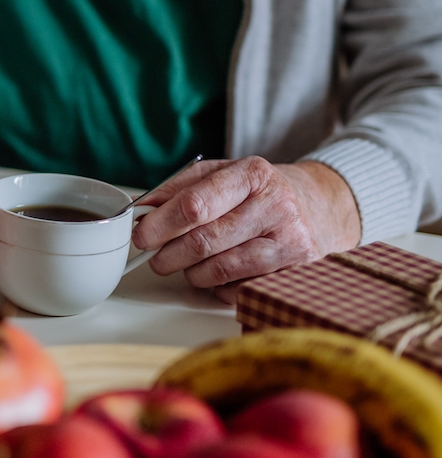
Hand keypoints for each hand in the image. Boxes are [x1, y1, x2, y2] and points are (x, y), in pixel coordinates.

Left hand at [132, 157, 360, 302]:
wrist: (321, 206)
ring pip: (219, 270)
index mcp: (252, 174)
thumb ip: (180, 188)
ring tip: (186, 264)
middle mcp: (276, 206)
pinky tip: (219, 273)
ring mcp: (290, 241)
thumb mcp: (223, 173)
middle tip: (156, 258)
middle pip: (203, 241)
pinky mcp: (295, 271)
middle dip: (168, 254)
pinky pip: (239, 288)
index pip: (196, 204)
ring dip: (191, 272)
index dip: (161, 224)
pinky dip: (218, 286)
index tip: (141, 235)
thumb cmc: (260, 191)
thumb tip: (143, 209)